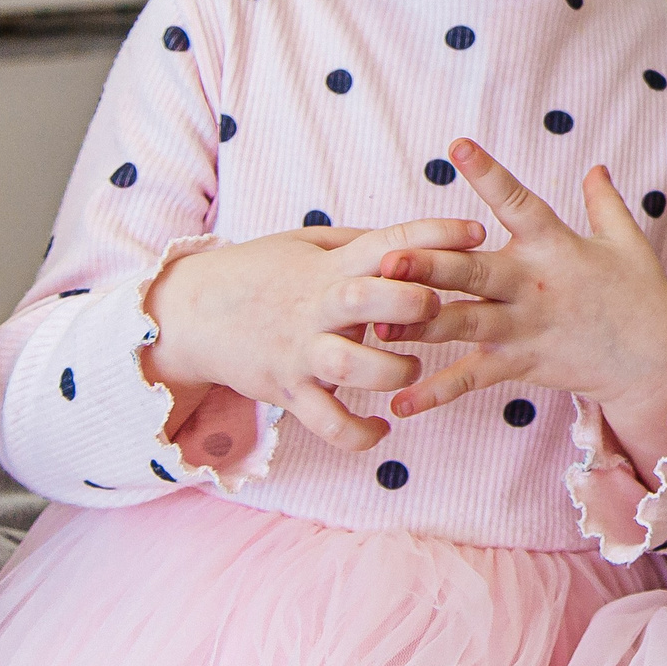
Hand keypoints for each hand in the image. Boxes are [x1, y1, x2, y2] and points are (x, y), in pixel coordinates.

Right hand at [143, 217, 480, 449]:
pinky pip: (326, 423)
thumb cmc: (262, 273)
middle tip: (433, 305)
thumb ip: (361, 242)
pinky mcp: (287, 392)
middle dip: (408, 302)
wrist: (189, 316)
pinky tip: (384, 427)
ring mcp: (299, 353)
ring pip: (348, 367)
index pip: (386, 242)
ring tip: (409, 368)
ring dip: (389, 370)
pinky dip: (358, 433)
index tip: (477, 232)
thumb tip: (420, 237)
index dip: (433, 235)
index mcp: (328, 267)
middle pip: (365, 300)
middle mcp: (315, 309)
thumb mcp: (308, 244)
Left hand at [373, 140, 666, 472]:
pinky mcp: (522, 363)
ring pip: (464, 323)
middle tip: (387, 260)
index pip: (519, 202)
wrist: (656, 361)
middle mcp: (534, 284)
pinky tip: (399, 401)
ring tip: (375, 325)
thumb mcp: (628, 243)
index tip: (457, 146)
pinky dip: (436, 391)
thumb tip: (595, 166)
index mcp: (556, 245)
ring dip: (419, 325)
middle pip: (474, 272)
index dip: (489, 173)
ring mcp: (526, 327)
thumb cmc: (640, 296)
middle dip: (430, 267)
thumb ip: (605, 204)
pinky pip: (473, 378)